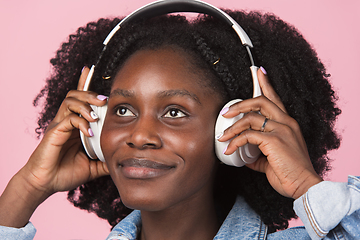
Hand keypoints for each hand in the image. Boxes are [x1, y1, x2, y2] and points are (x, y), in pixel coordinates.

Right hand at [0, 67, 108, 226]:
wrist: (46, 184)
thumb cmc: (66, 173)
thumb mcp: (92, 166)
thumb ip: (106, 160)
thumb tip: (123, 160)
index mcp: (74, 125)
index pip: (80, 100)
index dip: (85, 84)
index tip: (92, 71)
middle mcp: (66, 121)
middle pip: (75, 95)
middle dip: (90, 93)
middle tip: (105, 99)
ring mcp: (59, 125)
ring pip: (70, 102)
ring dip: (86, 105)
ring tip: (97, 115)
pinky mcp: (54, 133)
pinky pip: (68, 119)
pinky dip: (80, 122)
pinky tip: (89, 132)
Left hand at [217, 68, 321, 198]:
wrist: (303, 186)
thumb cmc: (290, 173)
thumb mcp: (272, 159)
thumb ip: (258, 154)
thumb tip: (245, 155)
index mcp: (288, 124)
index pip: (275, 99)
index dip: (266, 84)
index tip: (259, 72)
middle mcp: (286, 122)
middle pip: (260, 101)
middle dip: (240, 104)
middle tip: (226, 112)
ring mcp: (281, 130)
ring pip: (250, 117)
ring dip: (232, 127)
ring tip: (223, 136)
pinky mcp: (274, 140)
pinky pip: (248, 135)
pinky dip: (235, 141)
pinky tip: (229, 149)